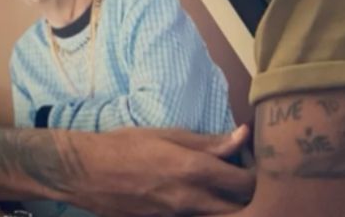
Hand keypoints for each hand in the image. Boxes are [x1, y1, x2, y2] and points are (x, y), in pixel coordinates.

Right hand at [69, 124, 253, 216]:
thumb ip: (208, 142)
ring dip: (229, 206)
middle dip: (250, 197)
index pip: (246, 183)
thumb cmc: (126, 145)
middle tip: (246, 179)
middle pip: (240, 209)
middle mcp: (191, 200)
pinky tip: (200, 197)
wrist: (87, 173)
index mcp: (194, 171)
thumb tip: (242, 136)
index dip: (257, 173)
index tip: (253, 161)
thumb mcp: (168, 134)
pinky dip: (206, 212)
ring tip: (225, 188)